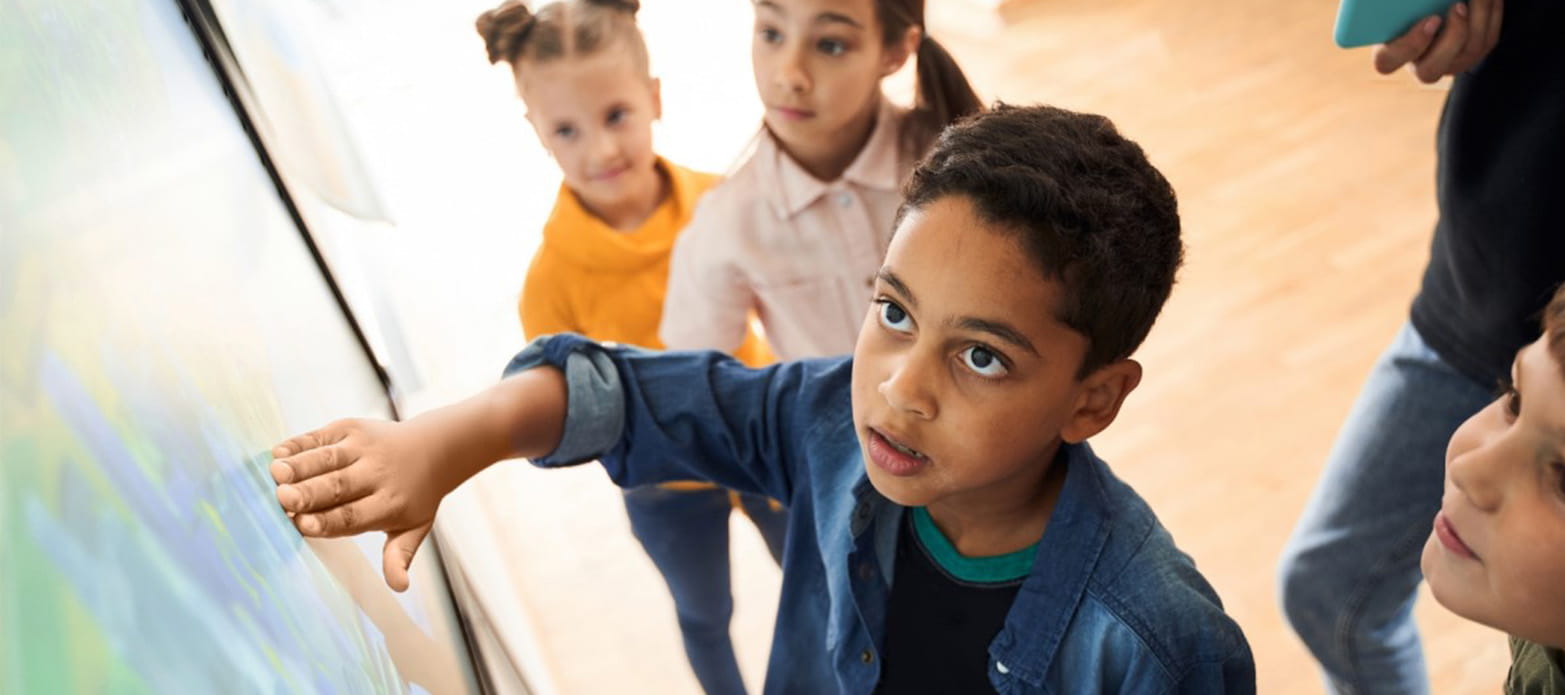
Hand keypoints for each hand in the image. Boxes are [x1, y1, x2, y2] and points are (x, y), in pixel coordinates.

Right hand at [271, 418, 446, 590]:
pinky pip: (321, 436)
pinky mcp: (351, 428)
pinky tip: (278, 452)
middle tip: (283, 499)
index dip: (327, 521)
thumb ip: (400, 556)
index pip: (354, 516)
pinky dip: (299, 444)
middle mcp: (376, 473)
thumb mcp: (415, 527)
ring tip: (275, 473)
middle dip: (309, 493)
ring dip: (300, 465)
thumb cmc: (415, 496)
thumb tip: (400, 587)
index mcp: (389, 503)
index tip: (302, 525)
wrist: (436, 448)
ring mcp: (363, 447)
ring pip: (328, 458)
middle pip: (338, 486)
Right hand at [1373, 0, 1502, 82]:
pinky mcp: (1472, 55)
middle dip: (1451, 38)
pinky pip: (1487, 39)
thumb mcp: (1403, 6)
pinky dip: (1491, 13)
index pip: (1387, 62)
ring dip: (1478, 16)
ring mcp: (1448, 65)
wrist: (1435, 4)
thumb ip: (1409, 6)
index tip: (1432, 18)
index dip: (1410, 44)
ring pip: (1468, 52)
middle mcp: (1418, 65)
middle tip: (1458, 6)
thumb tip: (1429, 5)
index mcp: (1389, 52)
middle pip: (1430, 70)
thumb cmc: (1409, 3)